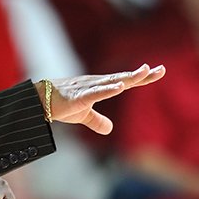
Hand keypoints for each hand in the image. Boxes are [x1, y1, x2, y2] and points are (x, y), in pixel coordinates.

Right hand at [36, 63, 165, 134]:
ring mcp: (86, 88)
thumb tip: (110, 129)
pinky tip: (118, 86)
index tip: (159, 71)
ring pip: (111, 82)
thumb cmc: (59, 104)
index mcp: (98, 87)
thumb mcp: (81, 115)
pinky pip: (95, 93)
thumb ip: (97, 120)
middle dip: (141, 75)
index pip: (124, 81)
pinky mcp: (77, 97)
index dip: (141, 77)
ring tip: (143, 71)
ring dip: (127, 77)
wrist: (37, 101)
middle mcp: (95, 84)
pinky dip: (107, 89)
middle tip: (161, 69)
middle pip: (122, 78)